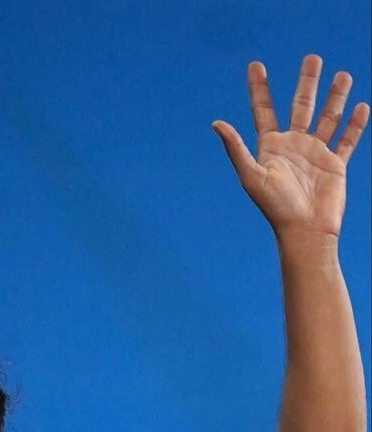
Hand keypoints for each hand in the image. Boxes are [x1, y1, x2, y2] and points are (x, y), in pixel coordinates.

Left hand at [212, 54, 368, 242]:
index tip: (255, 65)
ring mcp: (315, 154)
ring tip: (342, 74)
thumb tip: (216, 123)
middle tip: (312, 58)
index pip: (263, 110)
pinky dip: (354, 124)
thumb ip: (236, 148)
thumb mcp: (251, 175)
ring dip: (336, 97)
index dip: (259, 88)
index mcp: (270, 148)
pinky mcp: (334, 165)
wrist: (304, 230)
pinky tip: (360, 106)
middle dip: (307, 82)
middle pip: (301, 106)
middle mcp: (293, 147)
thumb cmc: (275, 207)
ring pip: (327, 118)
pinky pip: (346, 140)